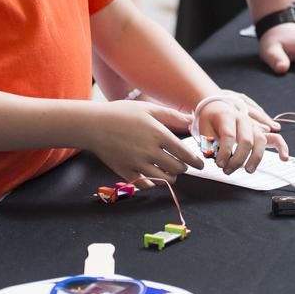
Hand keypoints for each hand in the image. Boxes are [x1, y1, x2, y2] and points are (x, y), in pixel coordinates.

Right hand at [84, 100, 204, 185]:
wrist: (94, 125)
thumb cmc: (122, 113)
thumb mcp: (148, 108)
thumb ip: (172, 116)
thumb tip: (192, 120)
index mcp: (158, 134)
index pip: (184, 153)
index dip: (195, 161)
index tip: (200, 164)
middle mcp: (150, 151)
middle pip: (177, 169)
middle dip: (183, 168)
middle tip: (182, 165)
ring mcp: (138, 163)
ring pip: (164, 179)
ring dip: (171, 177)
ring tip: (170, 172)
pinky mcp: (126, 172)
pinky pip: (145, 184)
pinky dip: (152, 183)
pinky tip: (153, 177)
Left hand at [196, 98, 289, 174]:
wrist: (217, 104)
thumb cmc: (210, 117)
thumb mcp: (203, 127)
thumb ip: (208, 142)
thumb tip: (214, 156)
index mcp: (227, 114)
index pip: (229, 136)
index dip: (224, 152)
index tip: (219, 163)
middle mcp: (243, 118)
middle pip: (246, 140)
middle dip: (238, 159)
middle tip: (227, 170)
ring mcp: (253, 125)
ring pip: (260, 141)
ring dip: (255, 157)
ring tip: (248, 170)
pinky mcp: (260, 132)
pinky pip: (274, 139)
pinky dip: (281, 148)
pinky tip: (284, 158)